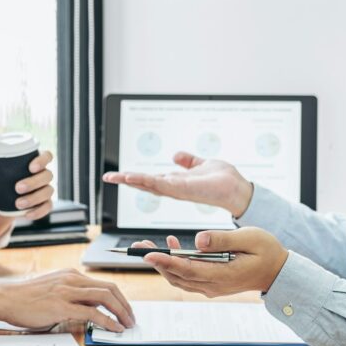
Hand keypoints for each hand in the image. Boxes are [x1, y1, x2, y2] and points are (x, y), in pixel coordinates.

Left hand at [0, 149, 55, 219]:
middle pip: (47, 175)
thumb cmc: (6, 179)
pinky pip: (47, 207)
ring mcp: (47, 189)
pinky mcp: (46, 203)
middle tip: (18, 188)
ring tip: (18, 203)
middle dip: (34, 182)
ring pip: (48, 192)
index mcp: (36, 162)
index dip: (43, 160)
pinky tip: (27, 215)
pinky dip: (38, 212)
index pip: (47, 156)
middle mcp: (45, 175)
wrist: (8, 196)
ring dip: (33, 198)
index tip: (31, 167)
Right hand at [0, 269, 135, 331]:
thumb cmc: (26, 298)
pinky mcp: (62, 306)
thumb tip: (89, 309)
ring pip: (105, 297)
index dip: (118, 297)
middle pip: (110, 288)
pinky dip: (107, 321)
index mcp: (71, 275)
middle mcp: (72, 279)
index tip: (125, 309)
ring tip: (127, 324)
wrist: (6, 299)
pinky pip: (92, 312)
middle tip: (131, 318)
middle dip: (125, 304)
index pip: (103, 284)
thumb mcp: (53, 290)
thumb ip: (71, 295)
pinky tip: (114, 328)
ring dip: (121, 312)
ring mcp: (67, 292)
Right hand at [103, 151, 253, 216]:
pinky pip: (160, 185)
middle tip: (107, 177)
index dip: (134, 177)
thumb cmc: (224, 179)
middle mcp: (174, 188)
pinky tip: (133, 178)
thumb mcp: (202, 164)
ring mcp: (177, 190)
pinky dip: (145, 181)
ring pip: (149, 184)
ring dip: (132, 181)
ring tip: (115, 177)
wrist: (238, 189)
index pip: (151, 179)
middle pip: (145, 183)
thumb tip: (175, 155)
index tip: (118, 175)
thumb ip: (189, 161)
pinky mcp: (182, 189)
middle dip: (125, 180)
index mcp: (176, 182)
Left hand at [138, 228, 288, 297]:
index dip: (165, 262)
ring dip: (162, 263)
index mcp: (222, 275)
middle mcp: (213, 284)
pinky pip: (187, 276)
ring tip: (148, 245)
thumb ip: (223, 239)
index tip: (148, 254)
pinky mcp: (211, 282)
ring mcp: (211, 286)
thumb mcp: (249, 238)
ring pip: (179, 278)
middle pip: (176, 276)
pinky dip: (175, 264)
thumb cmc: (267, 252)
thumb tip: (197, 240)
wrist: (278, 271)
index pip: (187, 270)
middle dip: (155, 261)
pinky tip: (173, 246)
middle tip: (137, 246)